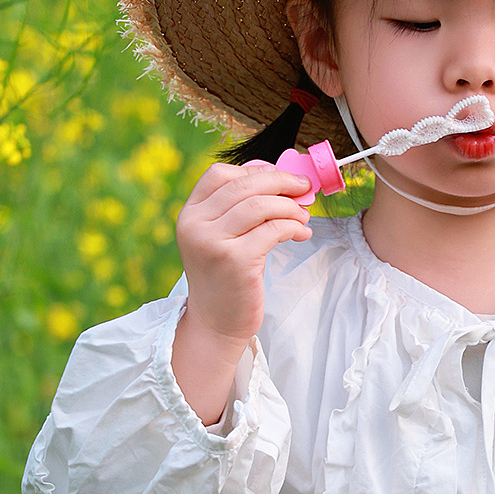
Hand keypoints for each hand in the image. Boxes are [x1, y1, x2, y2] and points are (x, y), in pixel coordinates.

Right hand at [171, 161, 311, 422]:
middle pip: (245, 185)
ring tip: (304, 216)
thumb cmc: (225, 277)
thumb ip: (237, 207)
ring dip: (290, 206)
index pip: (218, 174)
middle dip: (282, 182)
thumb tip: (270, 170)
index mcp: (190, 214)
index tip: (279, 177)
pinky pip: (274, 230)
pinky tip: (303, 234)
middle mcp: (196, 225)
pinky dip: (294, 227)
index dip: (253, 170)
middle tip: (305, 188)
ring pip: (261, 205)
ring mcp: (213, 242)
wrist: (216, 323)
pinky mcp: (236, 260)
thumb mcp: (220, 237)